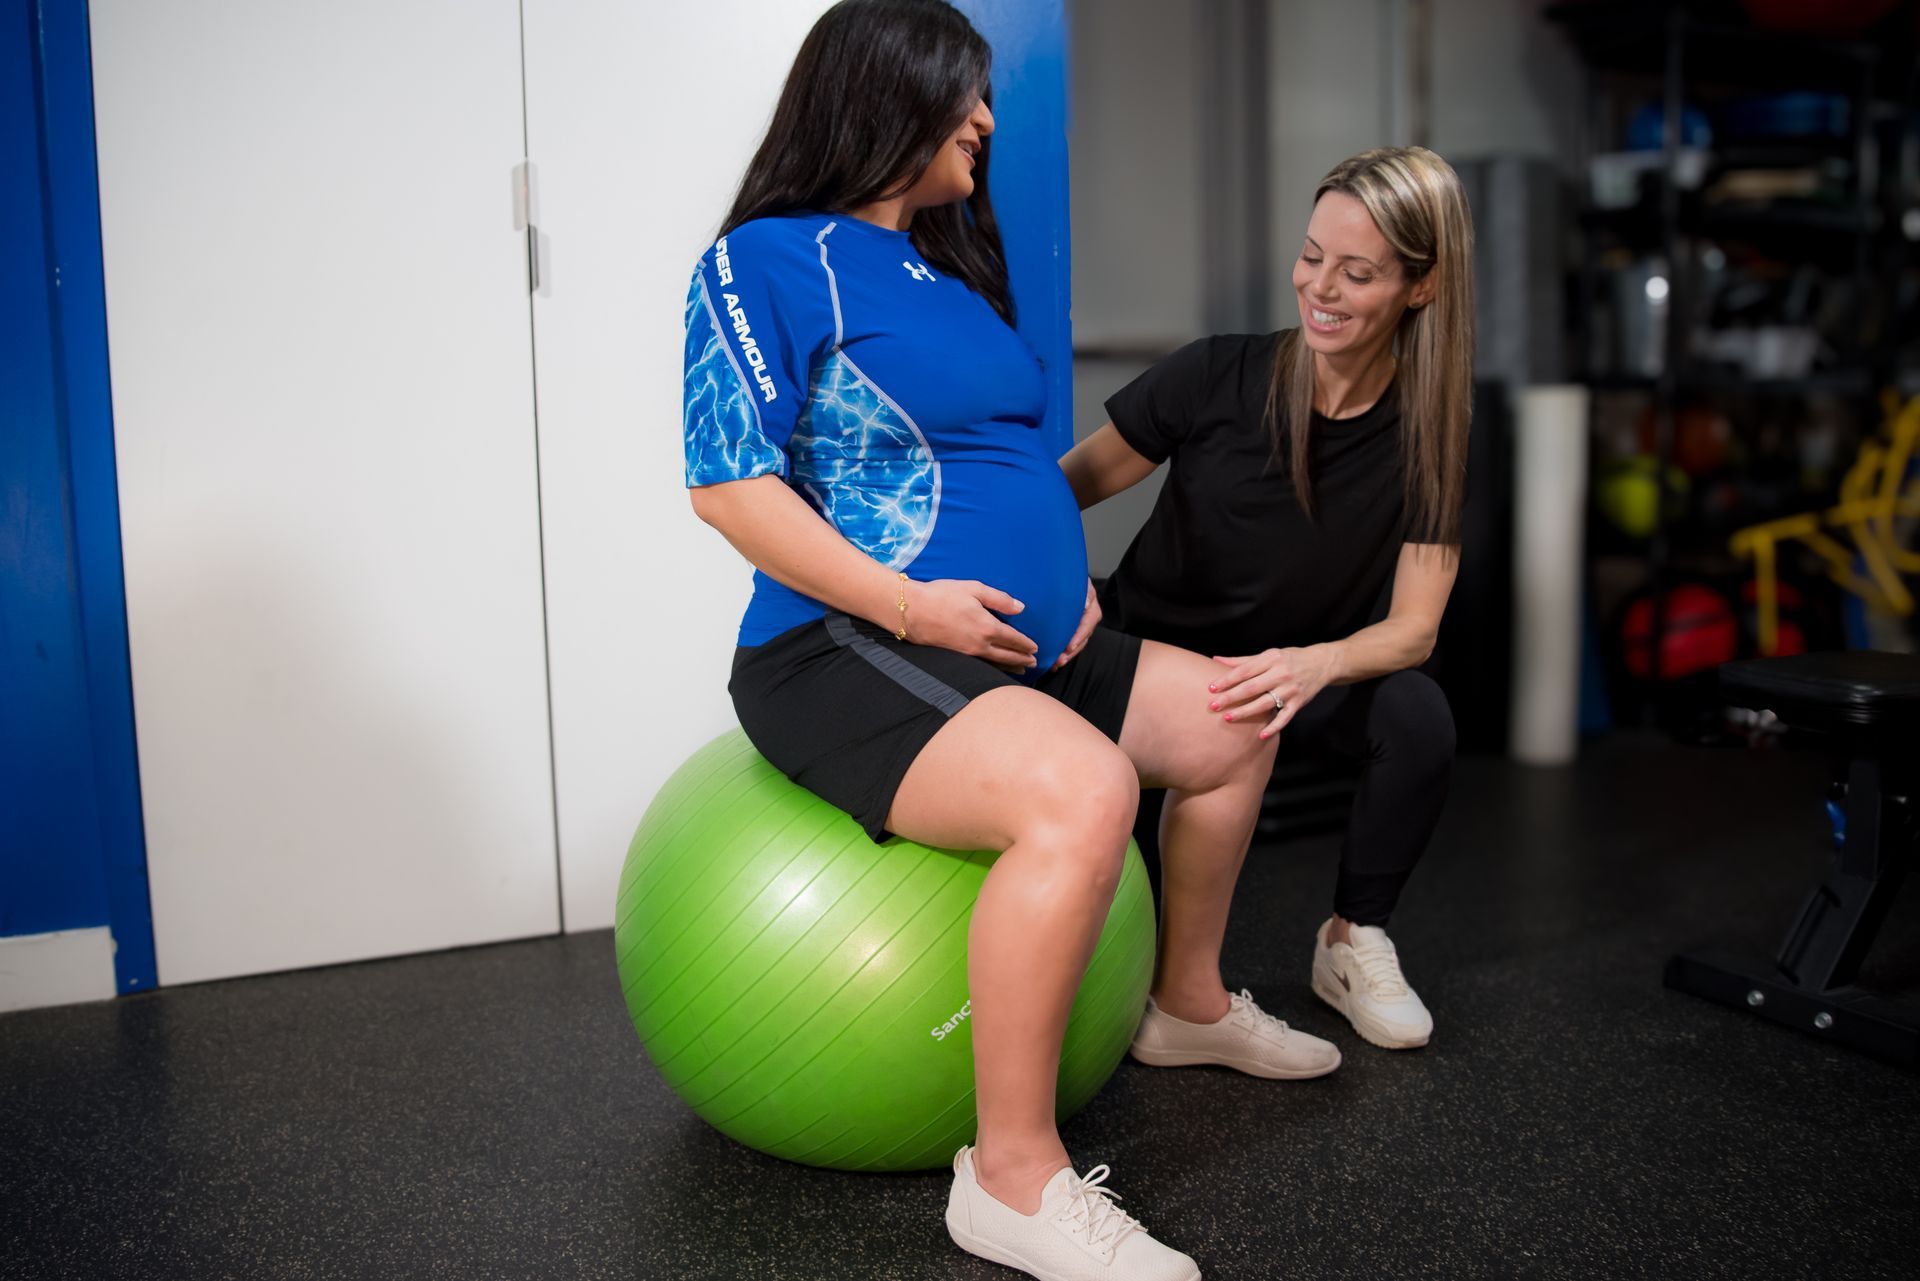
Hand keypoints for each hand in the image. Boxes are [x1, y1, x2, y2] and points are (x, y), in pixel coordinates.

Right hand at [905, 579, 1039, 671]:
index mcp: (987, 627)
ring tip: (1021, 671)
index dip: (1026, 644)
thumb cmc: (942, 595)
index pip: (1013, 639)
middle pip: (1007, 655)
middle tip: (1034, 662)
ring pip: (995, 664)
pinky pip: (982, 666)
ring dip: (1010, 667)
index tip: (1035, 648)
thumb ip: (999, 599)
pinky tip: (996, 669)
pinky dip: (994, 669)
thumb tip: (1020, 608)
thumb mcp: (974, 589)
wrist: (911, 611)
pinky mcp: (956, 657)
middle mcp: (980, 644)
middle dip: (1022, 659)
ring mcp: (967, 654)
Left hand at [1050, 579, 1100, 670]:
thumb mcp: (1074, 579)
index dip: (1079, 635)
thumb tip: (1085, 604)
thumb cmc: (1064, 575)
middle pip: (1083, 636)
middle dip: (1072, 650)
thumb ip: (1080, 592)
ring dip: (1067, 654)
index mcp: (1090, 601)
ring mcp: (1081, 621)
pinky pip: (1069, 641)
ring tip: (1055, 664)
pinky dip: (1062, 651)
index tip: (1069, 646)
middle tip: (1059, 661)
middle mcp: (1088, 612)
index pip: (1089, 621)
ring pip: (1077, 641)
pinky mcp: (1072, 627)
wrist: (1057, 573)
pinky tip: (1052, 661)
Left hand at [1208, 645, 1338, 738]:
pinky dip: (1274, 727)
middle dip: (1231, 697)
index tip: (1211, 688)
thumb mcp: (1268, 655)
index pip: (1245, 670)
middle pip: (1252, 687)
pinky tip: (1260, 735)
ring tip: (1228, 718)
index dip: (1227, 679)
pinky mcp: (1299, 703)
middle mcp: (1281, 674)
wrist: (1322, 663)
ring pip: (1265, 704)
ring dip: (1246, 712)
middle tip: (1213, 705)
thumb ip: (1242, 660)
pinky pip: (1285, 717)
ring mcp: (1291, 690)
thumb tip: (1215, 659)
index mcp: (1271, 659)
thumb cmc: (1289, 658)